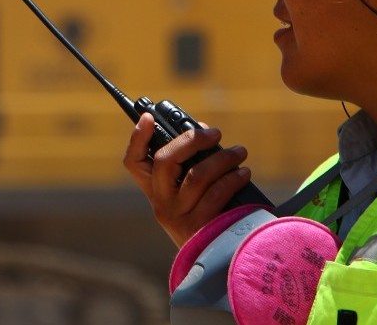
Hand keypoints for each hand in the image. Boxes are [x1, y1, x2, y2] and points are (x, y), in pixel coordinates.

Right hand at [123, 112, 253, 246]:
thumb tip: (202, 133)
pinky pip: (217, 194)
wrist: (216, 260)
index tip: (148, 117)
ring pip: (197, 175)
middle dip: (192, 140)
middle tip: (214, 133)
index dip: (137, 138)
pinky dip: (233, 178)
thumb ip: (190, 165)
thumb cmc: (206, 216)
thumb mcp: (189, 194)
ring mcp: (178, 216)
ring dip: (223, 158)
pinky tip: (243, 174)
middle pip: (165, 160)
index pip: (133, 163)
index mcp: (154, 191)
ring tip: (239, 152)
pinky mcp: (200, 226)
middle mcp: (161, 203)